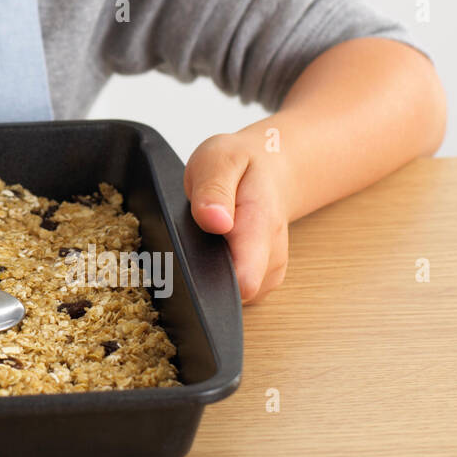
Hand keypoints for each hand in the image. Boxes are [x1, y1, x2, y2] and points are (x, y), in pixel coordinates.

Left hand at [183, 132, 289, 303]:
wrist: (271, 169)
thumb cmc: (243, 165)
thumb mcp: (220, 161)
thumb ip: (214, 190)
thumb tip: (214, 221)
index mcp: (260, 227)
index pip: (245, 280)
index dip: (210, 282)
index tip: (185, 265)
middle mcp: (271, 257)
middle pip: (232, 294)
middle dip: (201, 277)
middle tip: (185, 242)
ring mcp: (268, 271)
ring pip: (230, 295)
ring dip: (207, 274)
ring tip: (199, 240)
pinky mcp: (262, 279)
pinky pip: (233, 291)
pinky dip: (215, 275)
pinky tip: (209, 251)